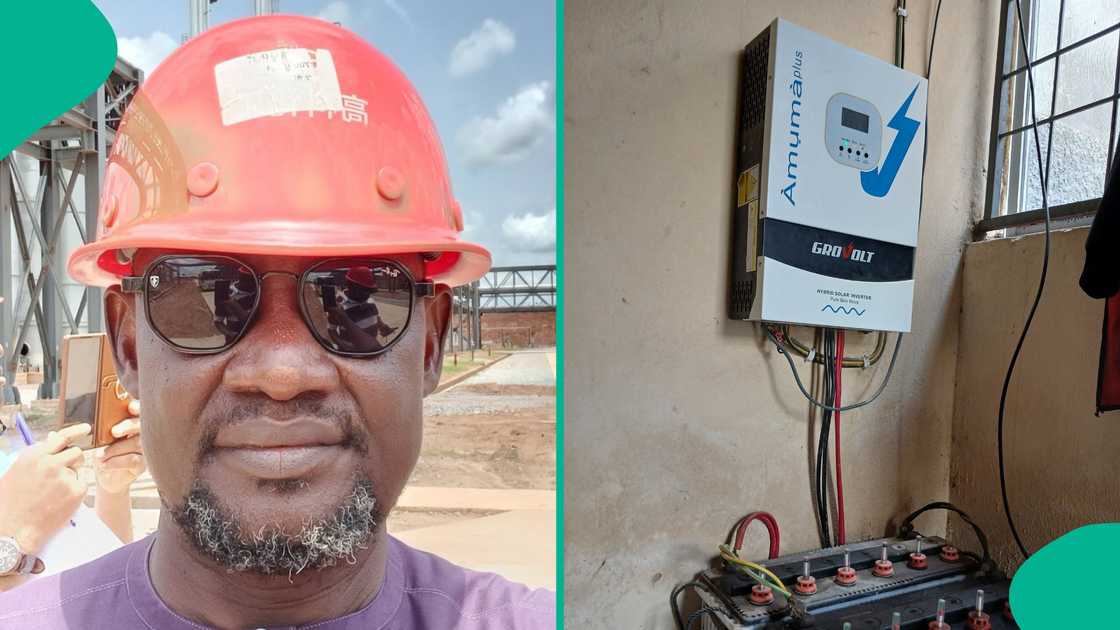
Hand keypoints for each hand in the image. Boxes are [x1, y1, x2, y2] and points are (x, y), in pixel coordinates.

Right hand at [0, 423, 89, 554]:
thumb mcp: (19, 470)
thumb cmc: (12, 500)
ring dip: (72, 476)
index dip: (76, 431)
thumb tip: (53, 438)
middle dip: (73, 461)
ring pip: (79, 469)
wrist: (13, 528)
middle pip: (76, 452)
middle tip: (64, 474)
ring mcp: (64, 477)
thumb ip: (38, 454)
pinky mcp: (75, 491)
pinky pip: (82, 484)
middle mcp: (50, 463)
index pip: (61, 437)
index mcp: (34, 455)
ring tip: (54, 492)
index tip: (86, 429)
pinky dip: (75, 491)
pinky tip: (60, 501)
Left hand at [94, 399, 144, 494]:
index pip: (139, 411)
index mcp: (131, 424)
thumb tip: (76, 426)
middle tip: (114, 431)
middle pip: (142, 425)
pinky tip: (104, 464)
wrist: (106, 477)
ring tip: (100, 455)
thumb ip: (98, 429)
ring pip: (137, 443)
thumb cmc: (103, 454)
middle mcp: (141, 435)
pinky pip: (133, 459)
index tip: (130, 407)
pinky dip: (116, 462)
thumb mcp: (98, 440)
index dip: (138, 407)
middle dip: (128, 426)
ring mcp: (144, 449)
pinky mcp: (142, 464)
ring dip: (116, 448)